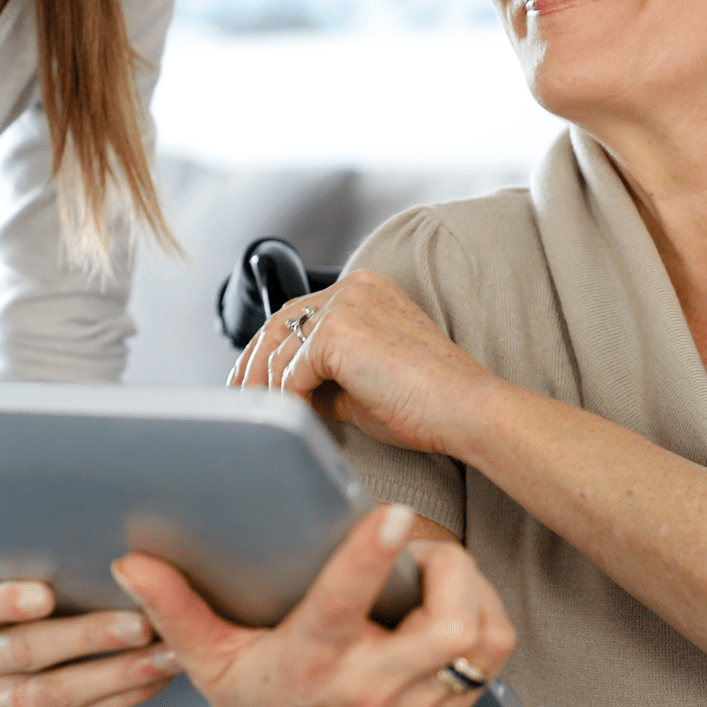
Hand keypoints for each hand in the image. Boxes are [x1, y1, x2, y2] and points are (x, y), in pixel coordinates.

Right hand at [0, 580, 182, 706]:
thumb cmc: (17, 622)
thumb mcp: (12, 593)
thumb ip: (45, 576)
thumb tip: (122, 557)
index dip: (7, 600)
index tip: (46, 594)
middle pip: (26, 650)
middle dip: (91, 636)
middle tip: (143, 623)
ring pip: (56, 692)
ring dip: (120, 673)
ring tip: (166, 654)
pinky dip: (122, 698)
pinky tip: (154, 679)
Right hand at [117, 505, 514, 706]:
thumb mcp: (211, 663)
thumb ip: (176, 608)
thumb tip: (132, 564)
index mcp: (312, 662)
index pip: (343, 607)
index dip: (368, 558)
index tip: (388, 515)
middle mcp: (372, 684)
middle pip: (444, 627)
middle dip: (446, 570)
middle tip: (418, 548)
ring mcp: (416, 702)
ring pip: (479, 638)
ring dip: (473, 592)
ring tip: (439, 572)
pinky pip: (491, 658)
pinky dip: (485, 619)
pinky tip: (455, 602)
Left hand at [229, 270, 499, 456]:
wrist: (466, 409)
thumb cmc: (428, 404)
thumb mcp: (364, 384)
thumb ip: (326, 377)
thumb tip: (289, 393)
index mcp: (366, 290)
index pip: (299, 314)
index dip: (269, 350)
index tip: (253, 382)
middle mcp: (354, 287)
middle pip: (279, 323)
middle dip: (252, 365)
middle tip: (240, 401)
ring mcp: (345, 303)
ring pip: (278, 346)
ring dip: (264, 386)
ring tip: (263, 419)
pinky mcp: (338, 330)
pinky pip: (291, 368)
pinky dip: (286, 395)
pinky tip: (293, 418)